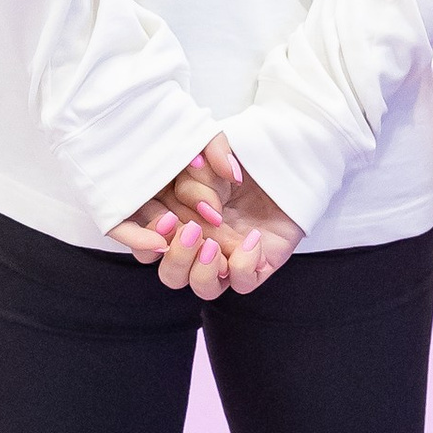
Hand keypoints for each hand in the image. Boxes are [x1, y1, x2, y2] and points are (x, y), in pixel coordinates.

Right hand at [110, 139, 304, 295]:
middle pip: (169, 272)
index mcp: (175, 215)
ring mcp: (225, 256)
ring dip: (201, 270)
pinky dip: (242, 266)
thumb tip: (197, 181)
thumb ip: (198, 158)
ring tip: (213, 244)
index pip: (145, 240)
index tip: (166, 220)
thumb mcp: (213, 146)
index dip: (145, 239)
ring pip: (199, 285)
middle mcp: (198, 242)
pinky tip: (251, 240)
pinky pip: (242, 283)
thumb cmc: (243, 153)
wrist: (287, 160)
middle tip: (191, 231)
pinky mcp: (254, 264)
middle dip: (177, 257)